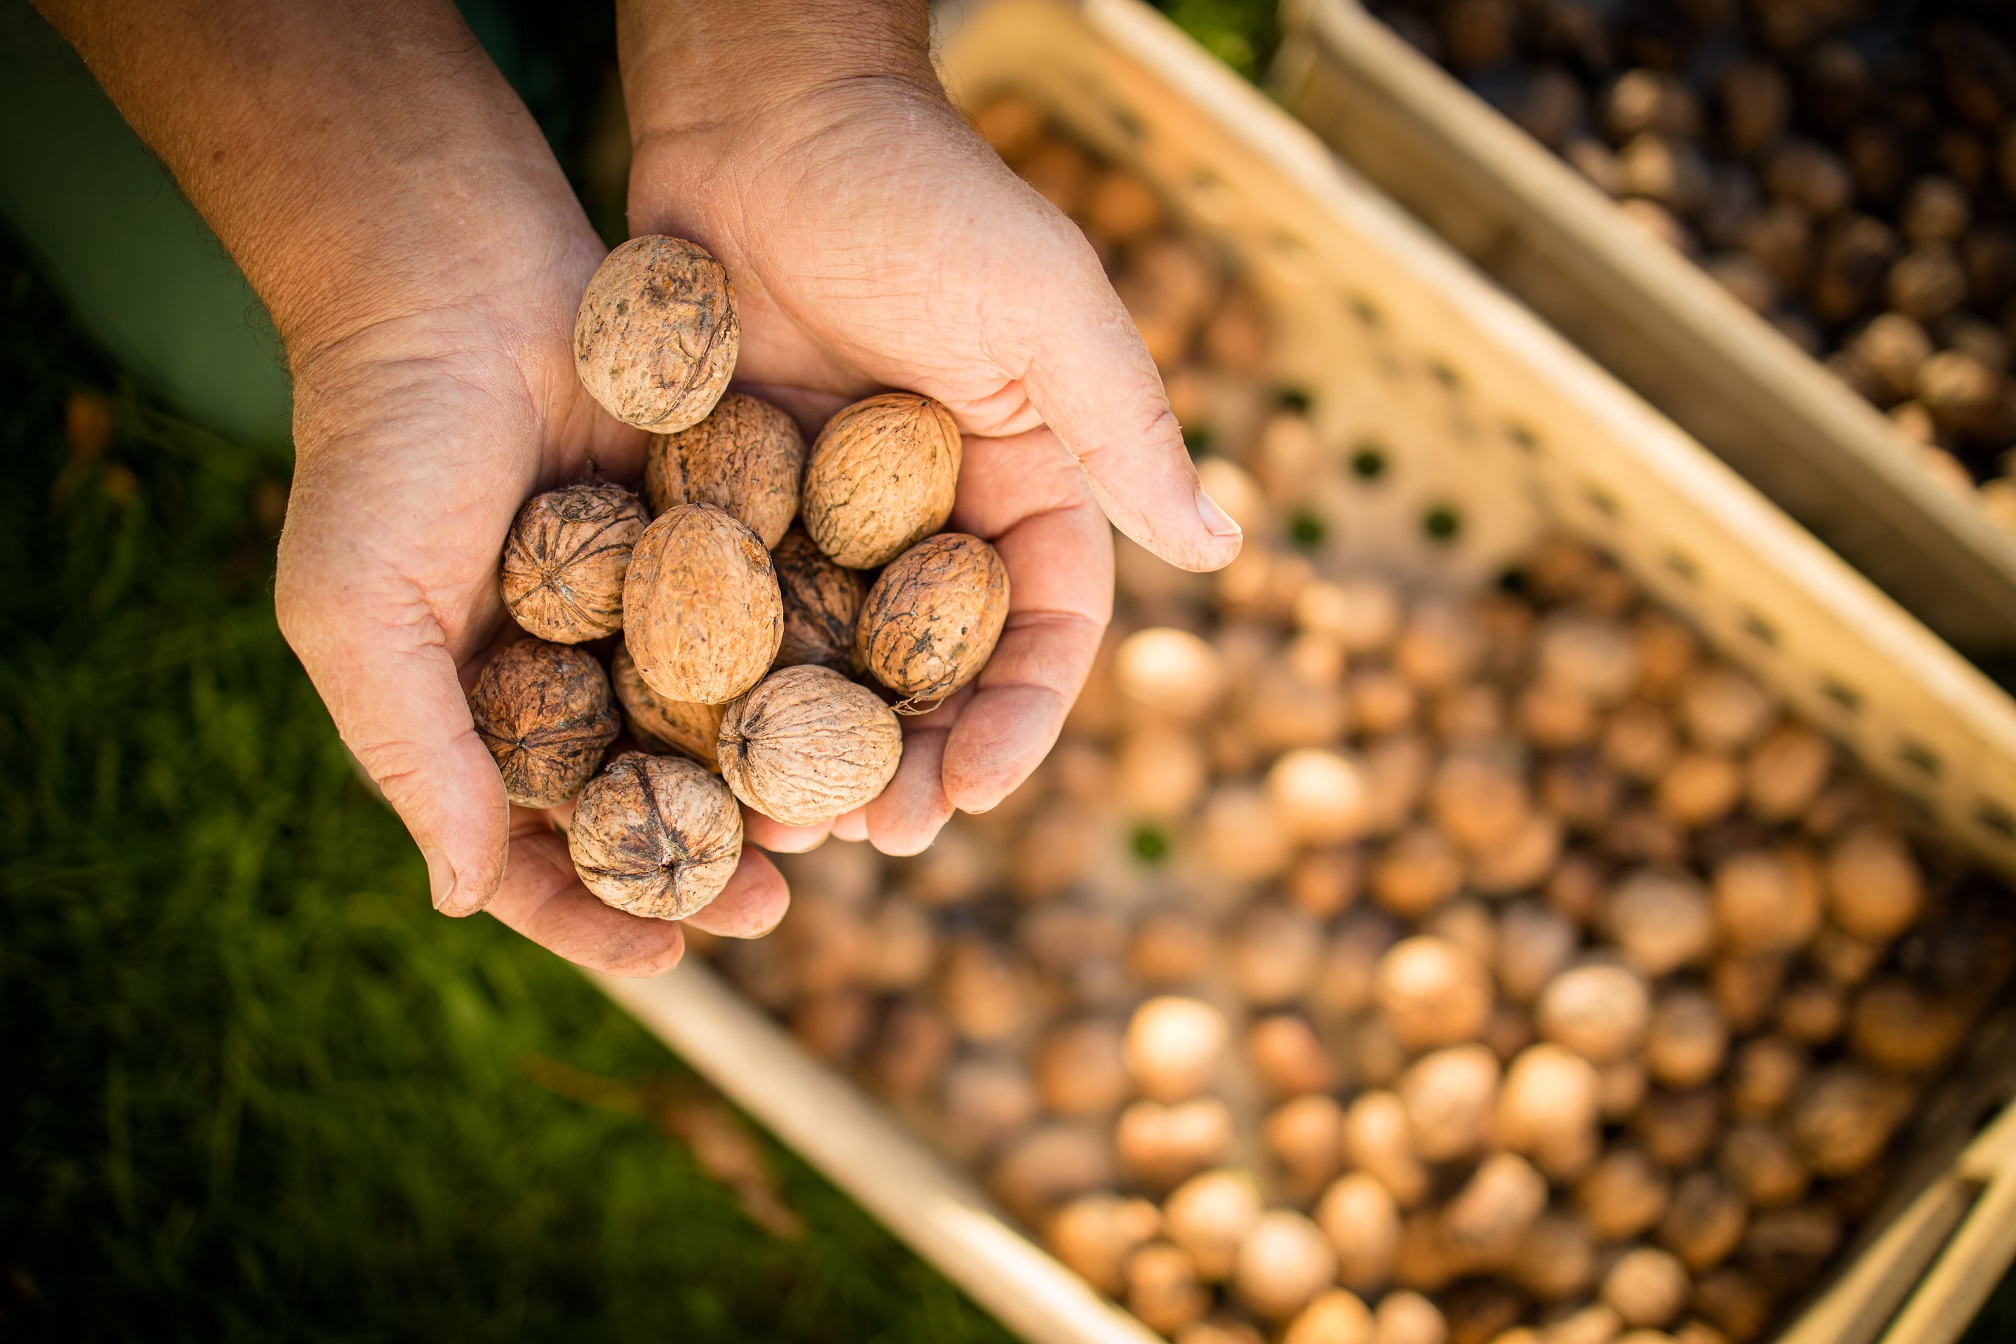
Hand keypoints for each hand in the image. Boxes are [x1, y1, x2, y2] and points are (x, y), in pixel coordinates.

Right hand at [30, 0, 786, 974]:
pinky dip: (817, 671)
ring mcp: (653, 608)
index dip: (594, 915)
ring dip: (781, 782)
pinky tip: (872, 713)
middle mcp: (574, 673)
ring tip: (841, 827)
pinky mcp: (721, 538)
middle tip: (779, 905)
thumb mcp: (355, 609)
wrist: (456, 274)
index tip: (663, 966)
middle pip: (652, 802)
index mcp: (482, 711)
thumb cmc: (380, 447)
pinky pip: (777, 620)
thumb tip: (462, 896)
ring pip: (730, 725)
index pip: (539, 847)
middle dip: (713, 864)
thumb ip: (411, 751)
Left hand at [621, 3, 1243, 855]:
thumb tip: (1221, 547)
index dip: (1019, 719)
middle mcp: (926, 517)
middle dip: (909, 763)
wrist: (762, 109)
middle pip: (931, 672)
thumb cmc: (920, 190)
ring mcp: (820, 517)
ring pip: (824, 666)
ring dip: (807, 754)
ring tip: (773, 826)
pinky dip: (711, 686)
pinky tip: (684, 748)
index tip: (973, 789)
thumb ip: (1125, 429)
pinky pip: (722, 613)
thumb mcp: (1044, 306)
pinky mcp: (725, 501)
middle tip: (872, 838)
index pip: (1043, 630)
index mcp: (1021, 484)